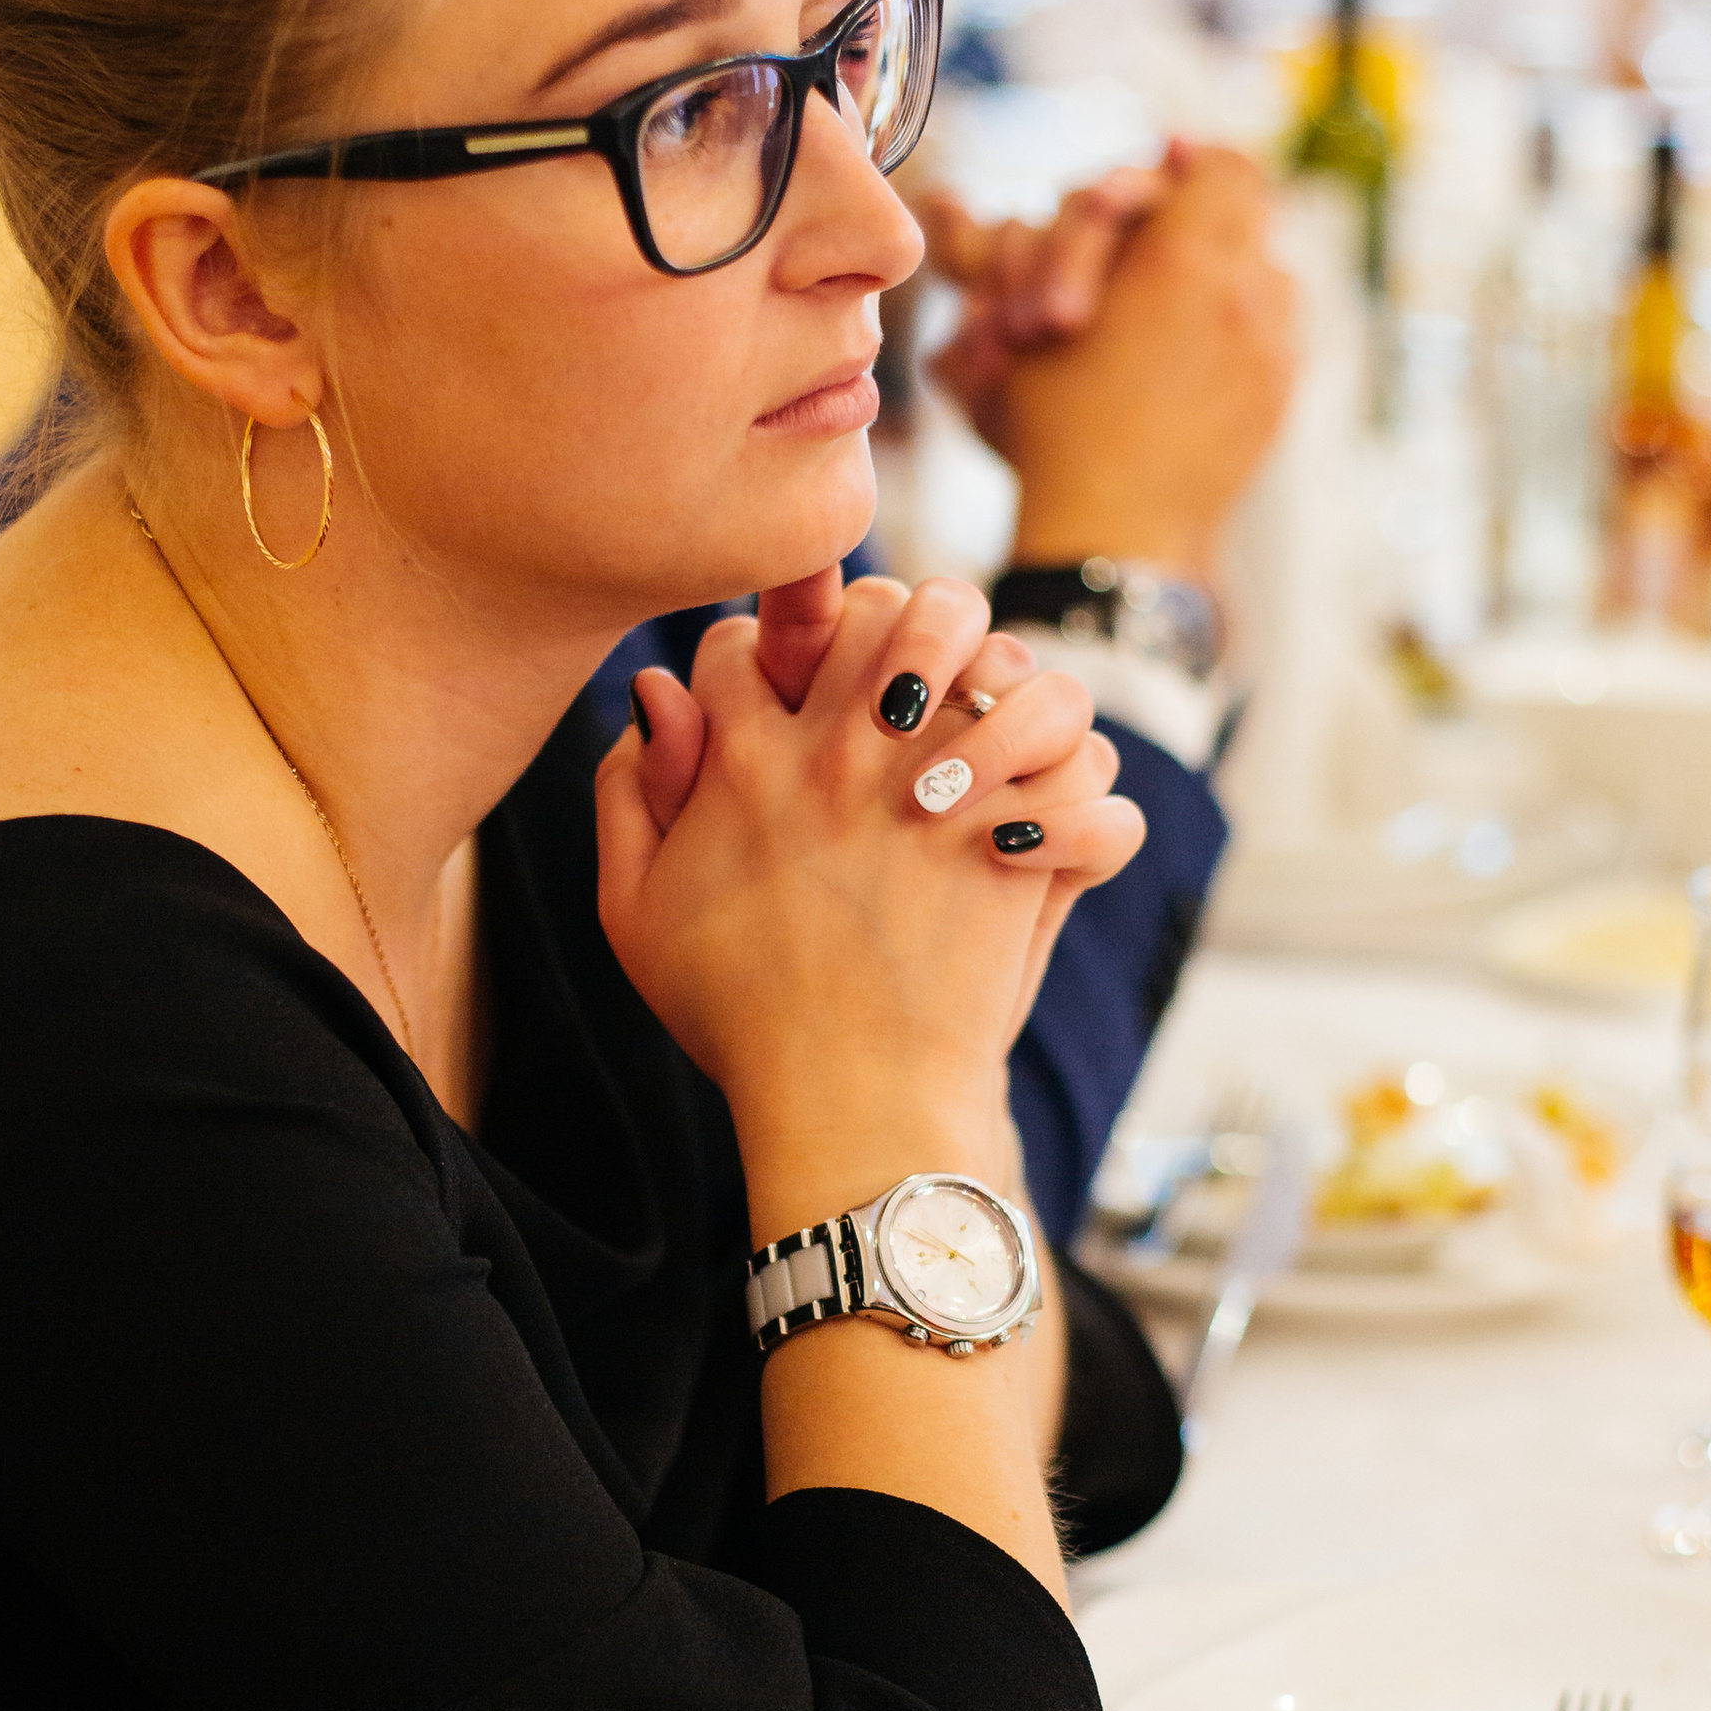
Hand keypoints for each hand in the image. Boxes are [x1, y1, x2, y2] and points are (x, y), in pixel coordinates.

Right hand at [598, 575, 1141, 1229]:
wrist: (847, 1102)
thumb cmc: (737, 1017)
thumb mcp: (634, 914)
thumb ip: (626, 797)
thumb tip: (652, 699)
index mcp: (741, 759)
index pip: (747, 640)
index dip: (758, 655)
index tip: (777, 697)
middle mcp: (842, 754)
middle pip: (878, 608)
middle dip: (895, 626)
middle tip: (906, 684)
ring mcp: (936, 791)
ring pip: (997, 656)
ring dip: (1006, 682)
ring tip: (993, 732)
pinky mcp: (1014, 840)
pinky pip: (1081, 765)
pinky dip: (1083, 790)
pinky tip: (1051, 824)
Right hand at [924, 147, 1295, 581]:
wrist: (1110, 538)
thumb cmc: (1050, 437)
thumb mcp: (1004, 333)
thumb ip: (990, 255)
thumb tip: (946, 204)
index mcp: (1183, 258)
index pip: (1221, 166)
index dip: (1184, 161)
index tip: (1156, 166)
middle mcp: (1248, 290)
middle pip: (1228, 215)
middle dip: (1165, 235)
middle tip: (1105, 279)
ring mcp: (1277, 344)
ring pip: (1257, 267)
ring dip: (1203, 272)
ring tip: (1139, 313)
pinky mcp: (1281, 392)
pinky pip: (1272, 326)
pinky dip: (1231, 322)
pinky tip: (1176, 350)